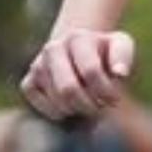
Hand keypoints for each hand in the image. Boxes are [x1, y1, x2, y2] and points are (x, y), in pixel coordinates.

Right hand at [20, 29, 136, 120]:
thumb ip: (123, 55)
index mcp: (77, 38)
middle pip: (68, 90)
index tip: (115, 98)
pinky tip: (71, 105)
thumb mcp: (120, 45)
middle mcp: (53, 49)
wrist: (78, 50)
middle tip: (101, 107)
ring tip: (89, 103)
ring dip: (78, 110)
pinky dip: (61, 113)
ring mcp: (37, 65)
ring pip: (57, 101)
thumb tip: (120, 73)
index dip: (106, 91)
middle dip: (90, 106)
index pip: (91, 72)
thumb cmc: (104, 52)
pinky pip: (43, 107)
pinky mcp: (28, 83)